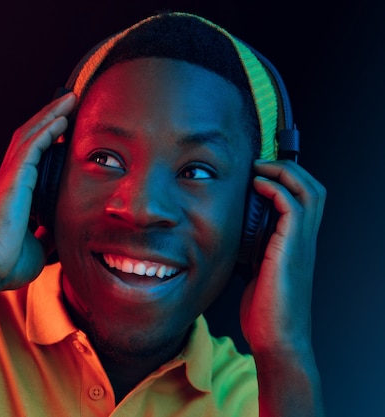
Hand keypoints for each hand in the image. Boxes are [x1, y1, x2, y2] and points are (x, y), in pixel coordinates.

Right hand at [0, 92, 75, 292]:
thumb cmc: (4, 263)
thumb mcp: (37, 246)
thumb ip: (47, 234)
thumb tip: (58, 231)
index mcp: (13, 194)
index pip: (32, 157)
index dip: (47, 138)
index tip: (67, 127)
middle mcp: (9, 181)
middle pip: (30, 138)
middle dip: (50, 117)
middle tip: (70, 102)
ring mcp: (8, 178)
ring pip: (30, 135)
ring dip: (50, 115)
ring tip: (70, 100)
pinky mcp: (11, 180)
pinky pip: (31, 147)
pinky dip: (47, 130)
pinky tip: (61, 119)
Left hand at [240, 159, 325, 354]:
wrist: (276, 339)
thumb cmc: (265, 312)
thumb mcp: (255, 273)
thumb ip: (251, 252)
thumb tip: (229, 239)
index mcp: (297, 245)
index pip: (305, 200)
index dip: (287, 181)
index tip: (258, 174)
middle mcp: (305, 241)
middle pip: (314, 189)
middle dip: (289, 169)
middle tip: (260, 165)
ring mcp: (301, 244)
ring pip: (310, 191)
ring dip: (284, 173)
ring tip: (260, 169)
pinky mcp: (291, 249)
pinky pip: (293, 207)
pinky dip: (276, 189)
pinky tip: (257, 187)